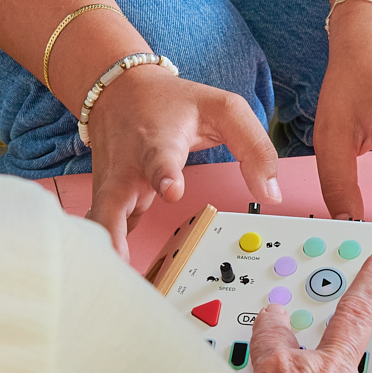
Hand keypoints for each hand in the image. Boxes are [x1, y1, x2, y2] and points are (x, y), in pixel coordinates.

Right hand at [86, 65, 280, 261]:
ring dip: (105, 250)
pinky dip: (105, 252)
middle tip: (121, 256)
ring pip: (98, 222)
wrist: (120, 91)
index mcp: (159, 142)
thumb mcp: (223, 110)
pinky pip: (101, 231)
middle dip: (114, 229)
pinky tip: (113, 278)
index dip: (165, 175)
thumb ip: (253, 147)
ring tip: (114, 281)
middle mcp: (128, 168)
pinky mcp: (106, 201)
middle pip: (112, 201)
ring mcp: (111, 187)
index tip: (172, 190)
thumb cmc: (173, 104)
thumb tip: (272, 194)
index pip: (161, 158)